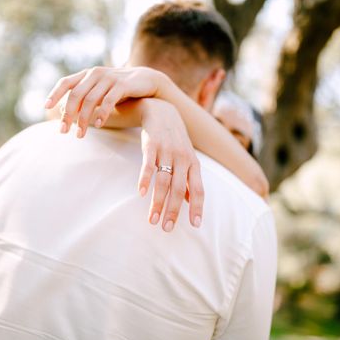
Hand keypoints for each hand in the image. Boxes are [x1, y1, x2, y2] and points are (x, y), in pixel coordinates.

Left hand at [44, 66, 163, 136]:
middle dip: (68, 114)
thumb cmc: (119, 90)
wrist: (146, 81)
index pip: (66, 82)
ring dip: (83, 120)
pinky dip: (102, 114)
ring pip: (90, 100)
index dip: (55, 94)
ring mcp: (109, 78)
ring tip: (80, 135)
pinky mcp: (122, 85)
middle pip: (75, 95)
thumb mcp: (100, 92)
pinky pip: (108, 101)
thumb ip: (84, 99)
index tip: (46, 107)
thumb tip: (64, 112)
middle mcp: (95, 74)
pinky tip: (99, 125)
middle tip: (63, 131)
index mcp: (87, 75)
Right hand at [124, 98, 203, 230]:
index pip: (198, 189)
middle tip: (166, 228)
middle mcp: (182, 158)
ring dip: (158, 202)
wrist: (162, 111)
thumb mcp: (186, 158)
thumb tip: (191, 202)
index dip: (197, 207)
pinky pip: (148, 165)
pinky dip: (145, 179)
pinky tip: (141, 193)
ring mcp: (167, 151)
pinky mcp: (151, 144)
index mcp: (193, 164)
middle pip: (179, 189)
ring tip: (152, 219)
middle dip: (173, 210)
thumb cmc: (175, 139)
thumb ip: (188, 179)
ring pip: (163, 181)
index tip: (195, 225)